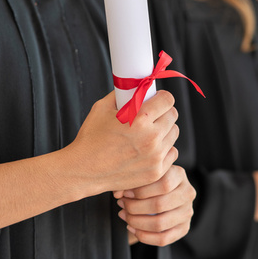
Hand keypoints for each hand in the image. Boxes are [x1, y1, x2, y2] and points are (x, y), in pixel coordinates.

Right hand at [63, 90, 179, 197]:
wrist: (83, 170)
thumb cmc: (90, 139)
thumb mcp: (102, 108)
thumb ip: (122, 95)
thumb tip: (135, 87)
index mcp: (140, 119)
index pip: (167, 100)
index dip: (162, 97)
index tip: (158, 99)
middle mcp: (151, 138)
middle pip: (172, 116)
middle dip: (163, 112)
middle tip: (152, 115)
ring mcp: (155, 157)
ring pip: (173, 134)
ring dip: (164, 130)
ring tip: (148, 133)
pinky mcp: (156, 171)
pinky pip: (172, 153)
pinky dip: (164, 149)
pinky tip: (150, 149)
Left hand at [114, 165, 194, 246]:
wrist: (161, 195)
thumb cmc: (149, 183)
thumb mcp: (143, 177)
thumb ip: (130, 182)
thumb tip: (118, 193)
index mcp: (179, 175)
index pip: (163, 183)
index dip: (141, 191)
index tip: (125, 194)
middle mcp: (188, 193)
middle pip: (160, 205)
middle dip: (135, 208)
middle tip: (122, 205)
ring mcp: (187, 212)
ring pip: (160, 224)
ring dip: (137, 222)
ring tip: (124, 216)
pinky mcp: (184, 228)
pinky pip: (163, 239)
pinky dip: (144, 236)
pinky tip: (132, 228)